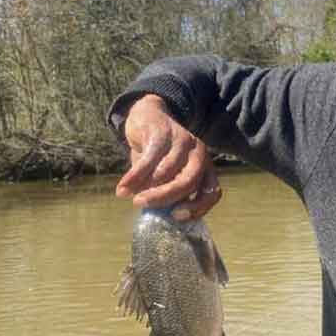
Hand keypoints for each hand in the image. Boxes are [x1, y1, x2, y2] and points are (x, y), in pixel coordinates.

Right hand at [115, 94, 222, 219]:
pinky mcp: (163, 133)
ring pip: (168, 171)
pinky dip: (135, 176)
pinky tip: (123, 188)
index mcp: (205, 168)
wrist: (148, 117)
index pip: (212, 192)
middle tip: (145, 207)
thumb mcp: (167, 175)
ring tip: (131, 198)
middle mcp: (199, 154)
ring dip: (148, 188)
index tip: (176, 217)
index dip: (198, 207)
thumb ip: (166, 192)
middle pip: (189, 182)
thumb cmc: (158, 155)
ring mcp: (182, 141)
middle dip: (167, 198)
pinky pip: (149, 159)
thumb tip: (156, 217)